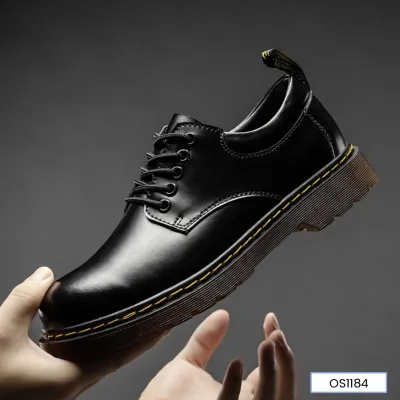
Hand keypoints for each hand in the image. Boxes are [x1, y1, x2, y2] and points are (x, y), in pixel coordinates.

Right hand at [0, 267, 165, 399]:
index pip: (119, 357)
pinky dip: (99, 345)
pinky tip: (99, 331)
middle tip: (155, 317)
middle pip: (115, 358)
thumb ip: (25, 298)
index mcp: (67, 378)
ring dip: (119, 341)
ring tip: (135, 320)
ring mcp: (61, 384)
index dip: (143, 340)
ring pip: (101, 360)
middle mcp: (69, 385)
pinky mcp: (51, 381)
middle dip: (136, 338)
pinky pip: (84, 359)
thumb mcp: (0, 331)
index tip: (162, 324)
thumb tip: (46, 275)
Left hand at [140, 310, 295, 399]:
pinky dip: (236, 385)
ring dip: (272, 371)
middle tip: (276, 332)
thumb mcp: (188, 366)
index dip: (277, 346)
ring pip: (268, 399)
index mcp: (241, 396)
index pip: (272, 373)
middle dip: (285, 360)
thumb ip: (205, 340)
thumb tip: (223, 314)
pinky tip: (235, 363)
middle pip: (282, 389)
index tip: (270, 320)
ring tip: (268, 342)